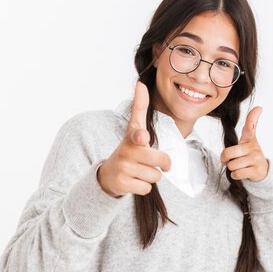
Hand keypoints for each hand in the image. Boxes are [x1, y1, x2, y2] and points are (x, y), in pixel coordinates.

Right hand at [97, 81, 171, 196]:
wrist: (109, 174)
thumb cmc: (130, 150)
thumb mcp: (133, 129)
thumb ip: (140, 108)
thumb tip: (140, 83)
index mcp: (132, 136)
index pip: (137, 133)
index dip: (141, 136)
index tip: (142, 137)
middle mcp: (126, 151)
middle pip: (161, 160)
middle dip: (162, 164)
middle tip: (151, 161)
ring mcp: (123, 168)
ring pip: (155, 176)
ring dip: (152, 176)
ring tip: (140, 171)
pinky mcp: (122, 184)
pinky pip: (147, 188)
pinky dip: (144, 187)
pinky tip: (134, 181)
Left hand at [220, 106, 268, 181]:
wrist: (261, 172)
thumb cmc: (249, 155)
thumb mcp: (248, 140)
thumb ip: (248, 126)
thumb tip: (259, 108)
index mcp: (249, 139)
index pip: (250, 127)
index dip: (253, 117)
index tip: (259, 108)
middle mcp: (253, 147)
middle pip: (229, 152)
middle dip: (225, 159)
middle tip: (228, 161)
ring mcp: (256, 159)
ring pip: (232, 165)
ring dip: (231, 169)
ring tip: (239, 167)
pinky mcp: (256, 171)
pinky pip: (237, 174)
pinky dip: (235, 176)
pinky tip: (241, 173)